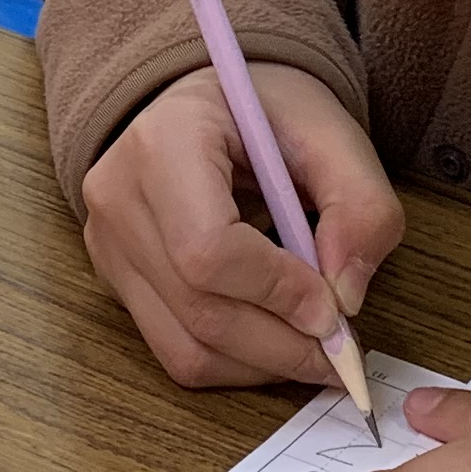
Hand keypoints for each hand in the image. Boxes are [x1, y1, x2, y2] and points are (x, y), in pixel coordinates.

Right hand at [81, 61, 404, 389]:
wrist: (213, 107)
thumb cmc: (269, 114)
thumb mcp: (332, 133)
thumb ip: (360, 206)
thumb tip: (347, 297)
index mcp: (165, 140)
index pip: (207, 249)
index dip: (277, 292)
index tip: (334, 308)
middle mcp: (120, 196)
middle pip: (198, 309)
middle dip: (282, 344)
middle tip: (341, 351)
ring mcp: (110, 244)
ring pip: (185, 348)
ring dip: (262, 364)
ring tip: (313, 349)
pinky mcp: (117, 282)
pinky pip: (175, 351)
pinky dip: (236, 363)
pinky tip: (274, 339)